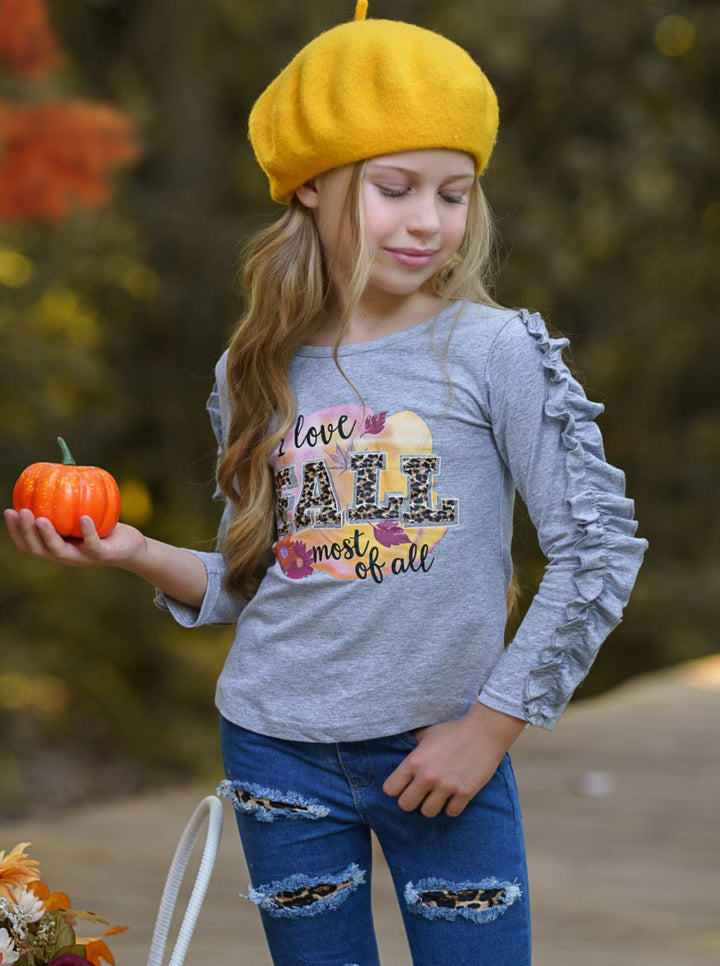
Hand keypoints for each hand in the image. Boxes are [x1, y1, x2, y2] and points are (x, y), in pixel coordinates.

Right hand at [4, 508, 145, 568]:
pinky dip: (87, 530)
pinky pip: (92, 543)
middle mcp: (64, 555)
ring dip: (48, 535)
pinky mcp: (100, 555)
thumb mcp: (80, 514)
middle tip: (22, 512)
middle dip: (26, 532)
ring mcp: (81, 557)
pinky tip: (83, 517)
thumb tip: (57, 467)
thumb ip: (65, 502)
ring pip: (59, 550)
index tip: (9, 511)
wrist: (129, 546)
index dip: (16, 530)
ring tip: (41, 519)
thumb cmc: (101, 527)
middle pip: (38, 548)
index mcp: (54, 547)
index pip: (28, 543)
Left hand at [383, 702, 525, 817]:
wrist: (484, 732)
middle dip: (410, 800)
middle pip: (405, 805)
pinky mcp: (465, 793)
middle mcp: (427, 776)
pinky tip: (453, 796)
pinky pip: (451, 812)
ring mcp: (447, 786)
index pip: (390, 789)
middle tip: (419, 794)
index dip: (395, 788)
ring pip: (427, 812)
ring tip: (436, 796)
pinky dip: (451, 807)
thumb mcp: (427, 733)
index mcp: (414, 761)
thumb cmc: (453, 731)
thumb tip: (399, 748)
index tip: (403, 786)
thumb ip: (412, 745)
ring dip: (431, 805)